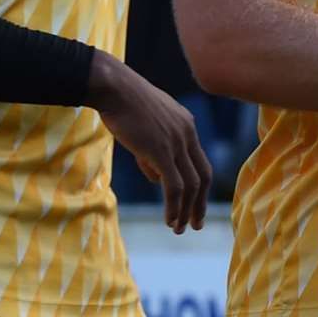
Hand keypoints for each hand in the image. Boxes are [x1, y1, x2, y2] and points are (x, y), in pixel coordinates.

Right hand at [86, 52, 211, 233]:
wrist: (114, 87)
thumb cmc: (123, 104)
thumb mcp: (146, 127)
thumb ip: (154, 153)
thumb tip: (158, 179)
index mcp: (187, 126)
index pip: (201, 162)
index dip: (200, 188)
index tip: (196, 206)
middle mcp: (188, 134)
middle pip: (203, 176)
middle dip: (200, 203)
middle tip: (195, 224)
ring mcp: (176, 142)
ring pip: (190, 185)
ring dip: (185, 210)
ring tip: (178, 229)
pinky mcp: (161, 150)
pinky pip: (174, 185)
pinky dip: (174, 206)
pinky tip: (169, 220)